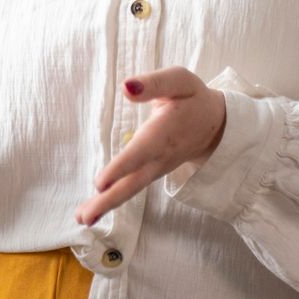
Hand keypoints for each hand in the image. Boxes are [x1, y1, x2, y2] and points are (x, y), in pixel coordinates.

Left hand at [75, 67, 226, 225]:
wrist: (217, 124)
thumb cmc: (193, 98)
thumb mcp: (180, 81)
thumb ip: (153, 83)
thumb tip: (126, 87)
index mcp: (164, 132)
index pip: (141, 151)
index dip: (121, 167)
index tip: (101, 182)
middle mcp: (160, 155)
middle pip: (134, 181)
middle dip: (109, 199)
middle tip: (85, 216)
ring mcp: (157, 167)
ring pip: (132, 188)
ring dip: (106, 204)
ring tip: (81, 218)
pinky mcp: (152, 171)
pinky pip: (132, 187)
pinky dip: (112, 200)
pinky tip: (92, 211)